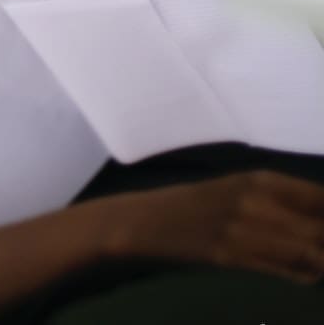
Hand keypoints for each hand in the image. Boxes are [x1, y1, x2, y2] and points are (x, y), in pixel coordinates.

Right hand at [111, 170, 323, 283]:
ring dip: (320, 261)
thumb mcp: (241, 190)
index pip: (322, 198)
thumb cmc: (198, 203)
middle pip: (321, 227)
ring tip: (316, 262)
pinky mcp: (232, 256)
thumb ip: (283, 201)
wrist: (148, 221)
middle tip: (321, 247)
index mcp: (261, 179)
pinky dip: (303, 274)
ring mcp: (243, 229)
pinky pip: (286, 270)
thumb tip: (321, 216)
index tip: (323, 228)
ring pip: (310, 252)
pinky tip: (303, 272)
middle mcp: (256, 200)